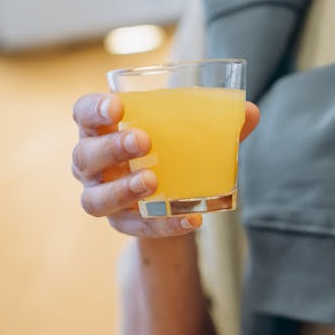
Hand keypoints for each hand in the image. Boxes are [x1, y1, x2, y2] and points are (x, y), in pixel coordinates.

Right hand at [71, 93, 259, 237]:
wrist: (169, 199)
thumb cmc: (171, 152)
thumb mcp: (190, 135)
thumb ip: (217, 124)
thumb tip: (251, 112)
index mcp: (101, 130)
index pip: (83, 113)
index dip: (94, 109)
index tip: (117, 106)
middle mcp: (91, 165)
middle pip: (84, 156)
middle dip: (111, 148)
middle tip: (143, 141)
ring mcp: (102, 196)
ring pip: (95, 199)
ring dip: (122, 189)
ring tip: (151, 181)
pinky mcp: (122, 224)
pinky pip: (136, 228)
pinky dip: (162, 225)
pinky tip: (190, 219)